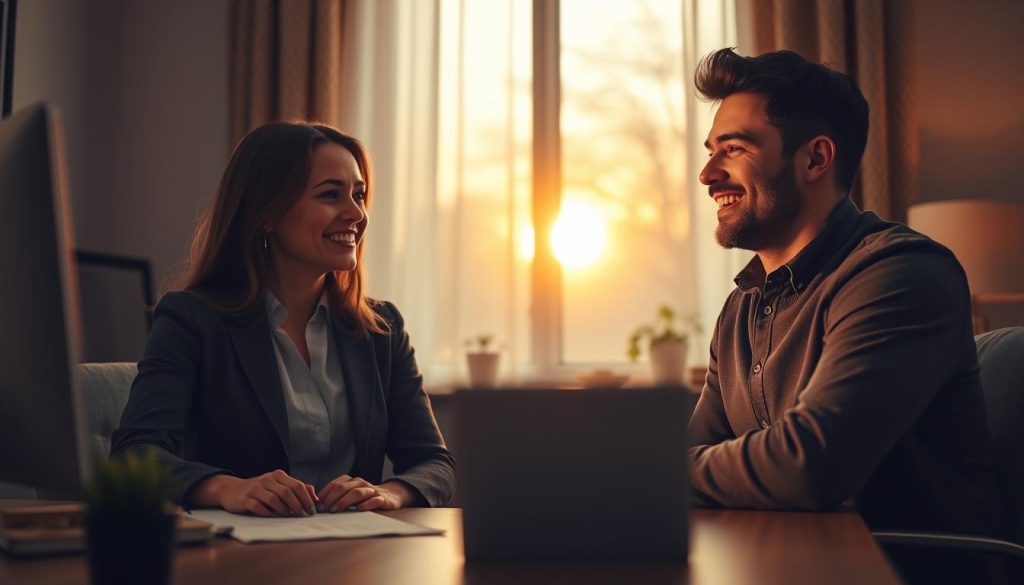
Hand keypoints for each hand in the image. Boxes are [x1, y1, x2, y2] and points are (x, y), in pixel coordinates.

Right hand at [194, 470, 317, 516]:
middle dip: (298, 505)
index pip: (297, 485)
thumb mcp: (277, 485)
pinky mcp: (245, 499)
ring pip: (274, 499)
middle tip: (303, 515)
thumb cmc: (259, 490)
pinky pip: (258, 506)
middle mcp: (267, 480)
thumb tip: (314, 497)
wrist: (231, 490)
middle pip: (287, 492)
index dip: (306, 498)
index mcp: (278, 475)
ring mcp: (255, 489)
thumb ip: (295, 489)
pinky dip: (266, 512)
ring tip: (289, 516)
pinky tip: (271, 515)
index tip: (312, 509)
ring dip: (284, 509)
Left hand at [316, 475, 409, 512]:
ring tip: (336, 510)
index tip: (316, 504)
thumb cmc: (366, 497)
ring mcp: (371, 490)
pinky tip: (359, 510)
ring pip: (357, 492)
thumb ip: (338, 496)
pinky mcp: (382, 499)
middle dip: (332, 498)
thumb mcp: (352, 493)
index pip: (335, 484)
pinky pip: (374, 500)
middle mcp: (360, 483)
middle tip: (324, 509)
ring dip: (344, 501)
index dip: (325, 493)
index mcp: (351, 481)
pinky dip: (366, 504)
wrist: (391, 495)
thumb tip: (317, 504)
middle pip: (344, 487)